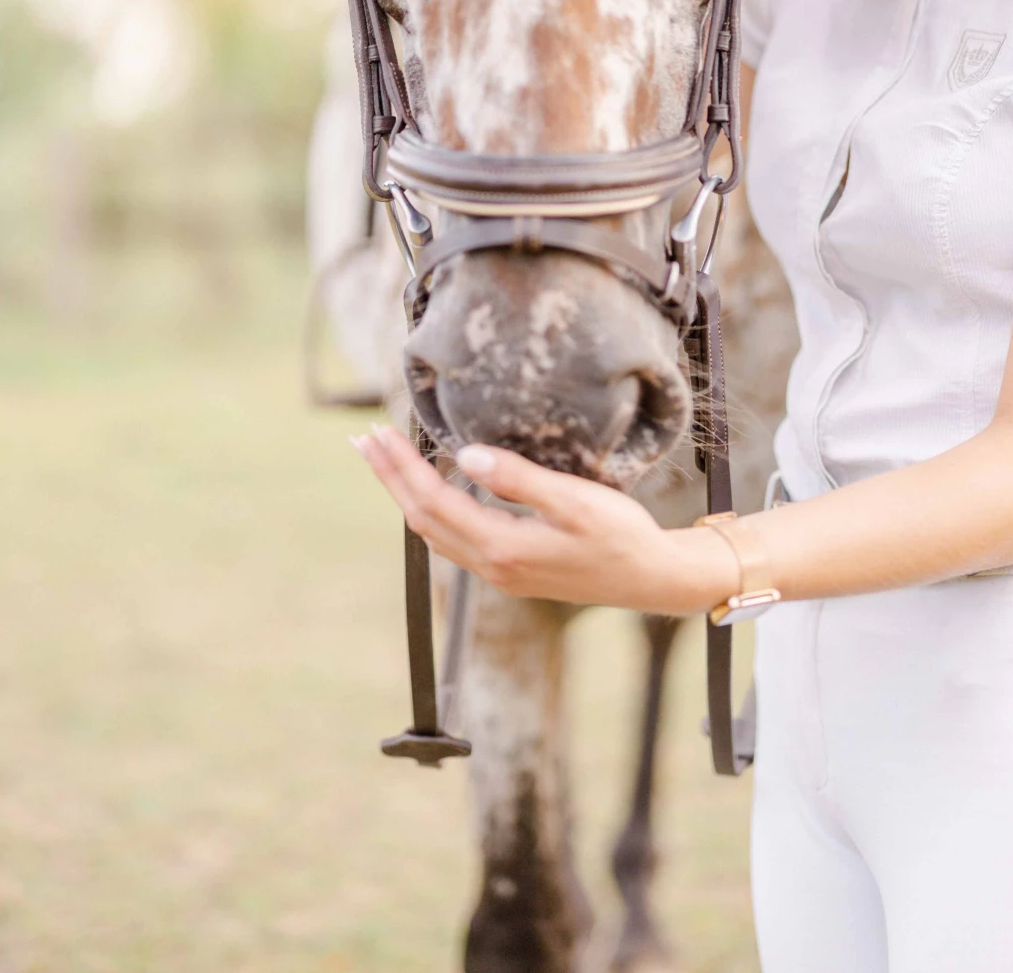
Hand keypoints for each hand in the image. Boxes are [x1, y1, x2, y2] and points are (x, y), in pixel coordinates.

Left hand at [351, 427, 736, 614]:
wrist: (650, 579)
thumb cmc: (620, 534)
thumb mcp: (574, 501)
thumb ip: (519, 479)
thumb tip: (466, 457)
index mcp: (502, 546)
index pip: (433, 500)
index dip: (400, 466)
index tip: (377, 432)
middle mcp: (491, 565)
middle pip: (422, 517)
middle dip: (390, 477)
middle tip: (361, 440)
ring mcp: (499, 572)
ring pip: (434, 531)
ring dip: (405, 493)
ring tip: (385, 461)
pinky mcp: (511, 570)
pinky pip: (453, 538)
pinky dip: (431, 509)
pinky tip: (433, 490)